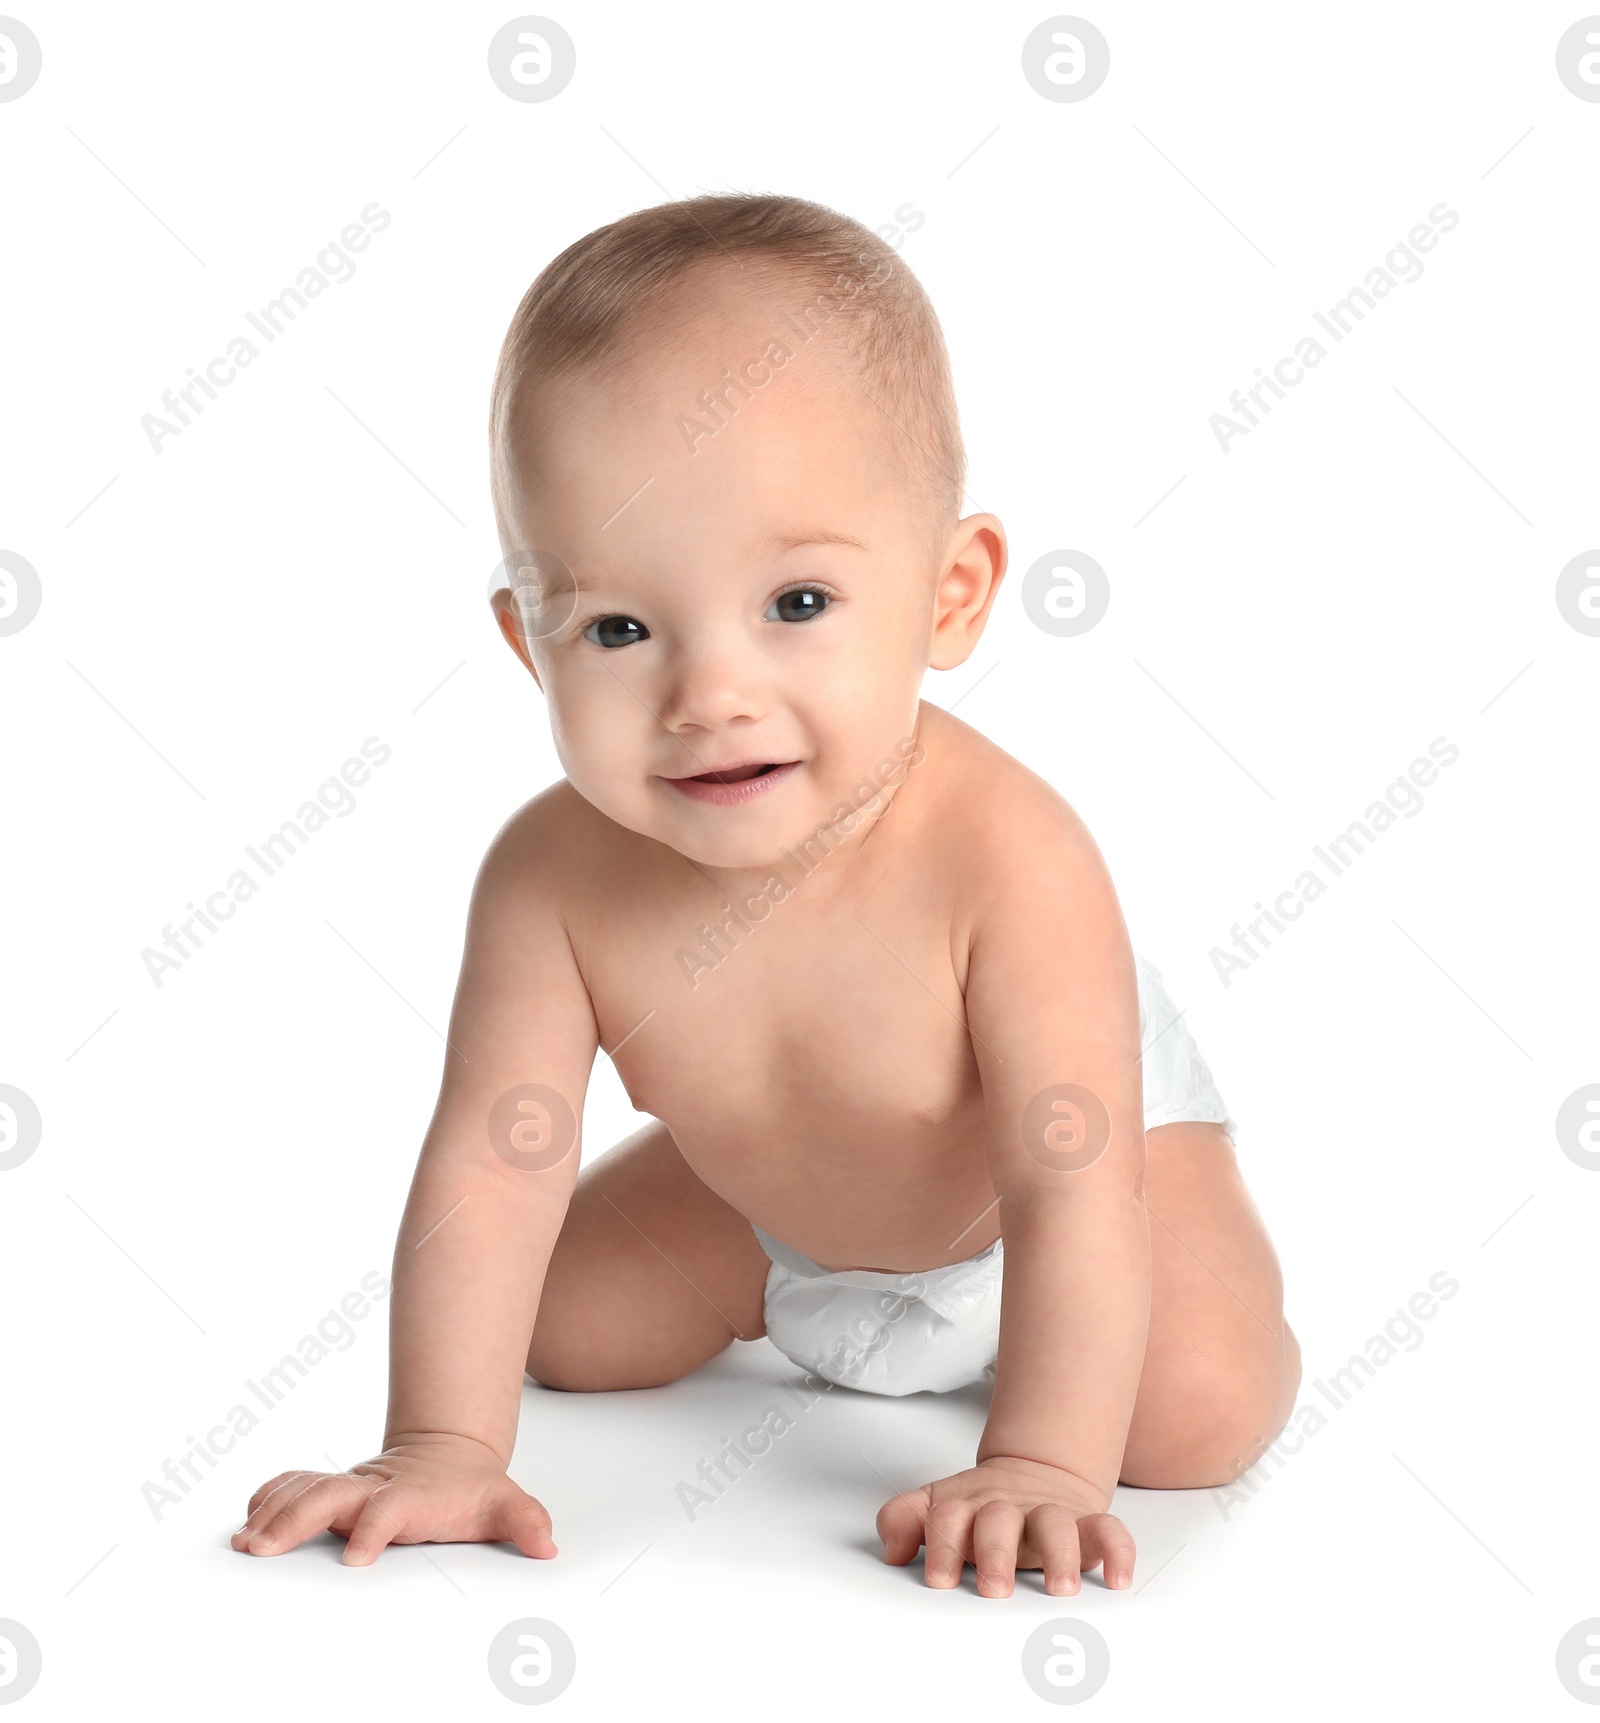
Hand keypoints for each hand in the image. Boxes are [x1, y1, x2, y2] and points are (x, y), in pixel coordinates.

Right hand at [230, 1432, 557, 1566]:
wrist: (449, 1454)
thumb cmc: (471, 1489)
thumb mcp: (502, 1504)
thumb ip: (524, 1521)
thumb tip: (548, 1543)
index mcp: (409, 1495)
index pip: (388, 1510)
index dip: (373, 1529)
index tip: (356, 1555)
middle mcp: (371, 1489)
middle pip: (328, 1497)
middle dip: (295, 1519)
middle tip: (262, 1548)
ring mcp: (348, 1486)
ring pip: (303, 1490)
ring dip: (272, 1512)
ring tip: (244, 1541)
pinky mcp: (331, 1489)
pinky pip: (293, 1485)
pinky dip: (269, 1497)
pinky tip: (247, 1519)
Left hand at [877, 1455, 1134, 1596]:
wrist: (1034, 1472)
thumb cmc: (981, 1506)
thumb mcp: (937, 1505)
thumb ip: (905, 1520)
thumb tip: (892, 1550)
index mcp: (967, 1506)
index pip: (948, 1518)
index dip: (943, 1545)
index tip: (939, 1578)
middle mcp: (1007, 1509)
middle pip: (999, 1522)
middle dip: (996, 1554)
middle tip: (994, 1588)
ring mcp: (1048, 1515)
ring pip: (1055, 1525)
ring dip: (1058, 1555)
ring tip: (1061, 1587)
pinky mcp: (1085, 1524)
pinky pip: (1108, 1529)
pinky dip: (1117, 1550)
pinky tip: (1117, 1578)